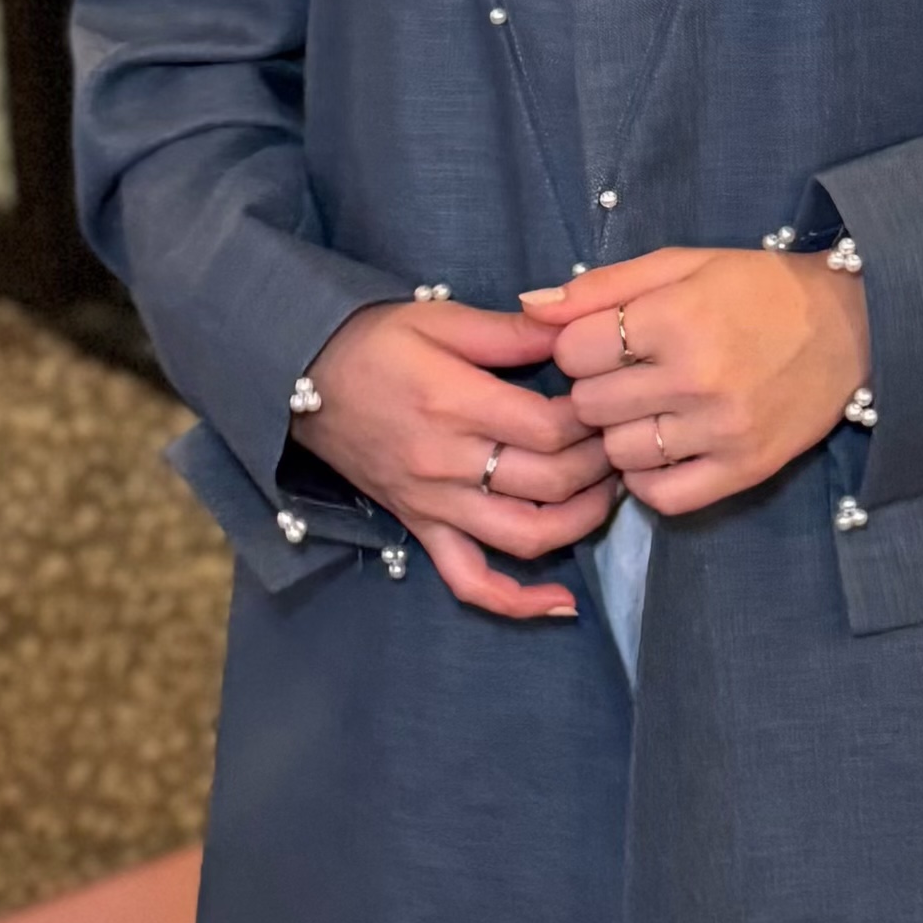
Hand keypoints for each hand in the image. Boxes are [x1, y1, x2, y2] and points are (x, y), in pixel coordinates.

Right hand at [304, 294, 620, 622]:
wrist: (301, 377)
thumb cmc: (373, 341)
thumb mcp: (442, 318)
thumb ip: (512, 332)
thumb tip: (576, 332)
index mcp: (455, 403)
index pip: (550, 428)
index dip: (593, 419)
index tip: (609, 400)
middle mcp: (447, 463)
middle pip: (549, 483)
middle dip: (600, 464)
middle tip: (621, 440)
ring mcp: (434, 504)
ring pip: (525, 537)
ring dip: (581, 523)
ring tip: (608, 494)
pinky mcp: (422, 528)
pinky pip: (470, 582)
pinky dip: (517, 602)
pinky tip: (560, 603)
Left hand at [522, 246, 868, 520]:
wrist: (851, 327)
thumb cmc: (757, 288)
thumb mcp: (681, 265)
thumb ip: (601, 286)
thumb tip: (528, 307)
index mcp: (675, 318)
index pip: (572, 351)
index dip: (579, 345)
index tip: (605, 340)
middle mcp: (696, 378)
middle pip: (588, 406)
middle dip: (594, 390)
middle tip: (625, 377)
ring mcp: (721, 431)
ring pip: (617, 454)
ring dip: (619, 434)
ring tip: (646, 410)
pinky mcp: (744, 470)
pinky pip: (661, 496)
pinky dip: (647, 478)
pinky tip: (660, 449)